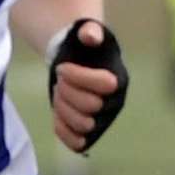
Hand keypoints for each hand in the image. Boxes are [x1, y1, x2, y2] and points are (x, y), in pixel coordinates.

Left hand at [49, 20, 128, 152]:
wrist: (76, 64)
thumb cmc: (83, 48)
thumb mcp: (86, 32)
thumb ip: (89, 31)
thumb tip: (91, 36)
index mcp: (118, 79)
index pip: (105, 84)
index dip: (77, 76)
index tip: (61, 67)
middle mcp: (114, 103)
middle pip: (91, 106)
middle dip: (67, 91)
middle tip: (59, 80)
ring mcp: (102, 120)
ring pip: (82, 124)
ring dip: (62, 107)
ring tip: (58, 93)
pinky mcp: (88, 133)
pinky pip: (78, 143)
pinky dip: (63, 130)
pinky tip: (56, 113)